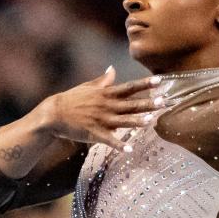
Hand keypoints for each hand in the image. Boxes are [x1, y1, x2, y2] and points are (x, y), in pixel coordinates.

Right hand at [39, 66, 165, 151]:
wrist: (54, 114)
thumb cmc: (72, 99)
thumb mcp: (88, 87)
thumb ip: (103, 80)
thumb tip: (112, 68)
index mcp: (106, 93)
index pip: (130, 87)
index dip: (145, 84)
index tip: (160, 81)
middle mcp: (107, 105)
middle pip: (131, 104)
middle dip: (148, 103)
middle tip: (164, 102)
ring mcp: (101, 119)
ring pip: (123, 121)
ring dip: (138, 121)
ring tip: (151, 121)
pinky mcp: (95, 133)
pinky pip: (109, 140)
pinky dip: (119, 145)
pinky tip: (129, 149)